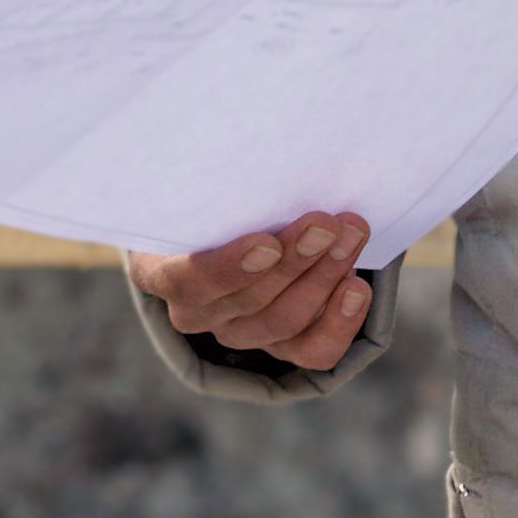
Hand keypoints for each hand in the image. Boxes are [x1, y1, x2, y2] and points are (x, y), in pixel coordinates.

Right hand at [129, 211, 376, 369]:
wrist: (223, 228)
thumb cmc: (207, 201)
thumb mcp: (197, 191)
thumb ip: (221, 190)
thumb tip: (264, 166)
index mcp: (162, 271)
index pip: (188, 280)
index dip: (229, 267)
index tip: (267, 242)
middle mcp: (198, 313)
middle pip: (249, 298)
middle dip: (295, 258)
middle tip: (328, 223)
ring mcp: (240, 333)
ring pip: (284, 321)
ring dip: (323, 276)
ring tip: (351, 237)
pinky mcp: (280, 347)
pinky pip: (311, 351)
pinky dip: (339, 323)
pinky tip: (355, 289)